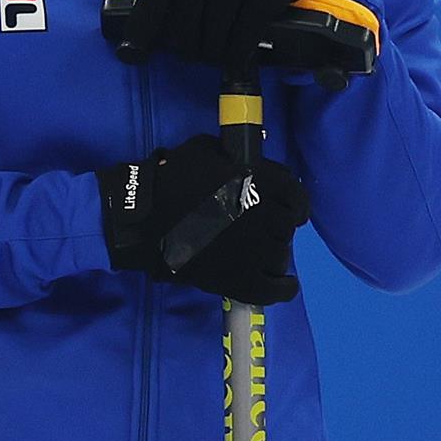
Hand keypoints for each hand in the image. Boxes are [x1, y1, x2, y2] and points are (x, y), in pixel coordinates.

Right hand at [97, 135, 308, 304]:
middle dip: (273, 228)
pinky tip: (282, 283)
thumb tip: (248, 165)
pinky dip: (284, 287)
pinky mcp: (245, 281)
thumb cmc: (171, 179)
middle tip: (253, 229)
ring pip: (281, 256)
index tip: (289, 210)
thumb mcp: (205, 151)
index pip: (296, 196)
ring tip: (254, 254)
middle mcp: (267, 216)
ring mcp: (258, 252)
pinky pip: (278, 289)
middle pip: (286, 227)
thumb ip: (234, 159)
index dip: (294, 204)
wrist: (144, 219)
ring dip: (272, 254)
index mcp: (261, 183)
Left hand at [113, 0, 344, 70]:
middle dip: (184, 47)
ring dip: (210, 53)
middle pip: (184, 22)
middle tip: (190, 52)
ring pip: (213, 33)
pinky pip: (243, 36)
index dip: (142, 28)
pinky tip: (233, 59)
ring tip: (211, 54)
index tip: (131, 56)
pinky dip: (235, 54)